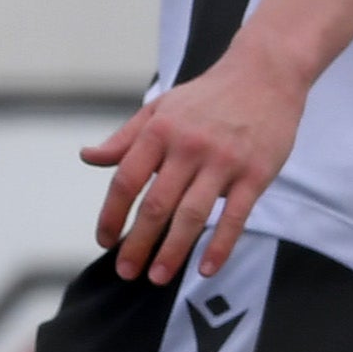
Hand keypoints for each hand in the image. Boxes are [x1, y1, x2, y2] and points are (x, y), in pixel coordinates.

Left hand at [81, 40, 308, 282]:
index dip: (111, 214)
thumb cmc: (207, 97)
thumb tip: (88, 157)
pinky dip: (219, 246)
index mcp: (158, 131)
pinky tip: (205, 268)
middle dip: (136, 243)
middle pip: (155, 204)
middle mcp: (187, 147)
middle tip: (125, 272)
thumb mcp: (159, 109)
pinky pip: (235, 217)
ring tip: (157, 277)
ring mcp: (222, 161)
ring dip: (172, 251)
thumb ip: (125, 138)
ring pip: (192, 215)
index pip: (126, 180)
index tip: (104, 240)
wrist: (264, 75)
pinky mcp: (255, 174)